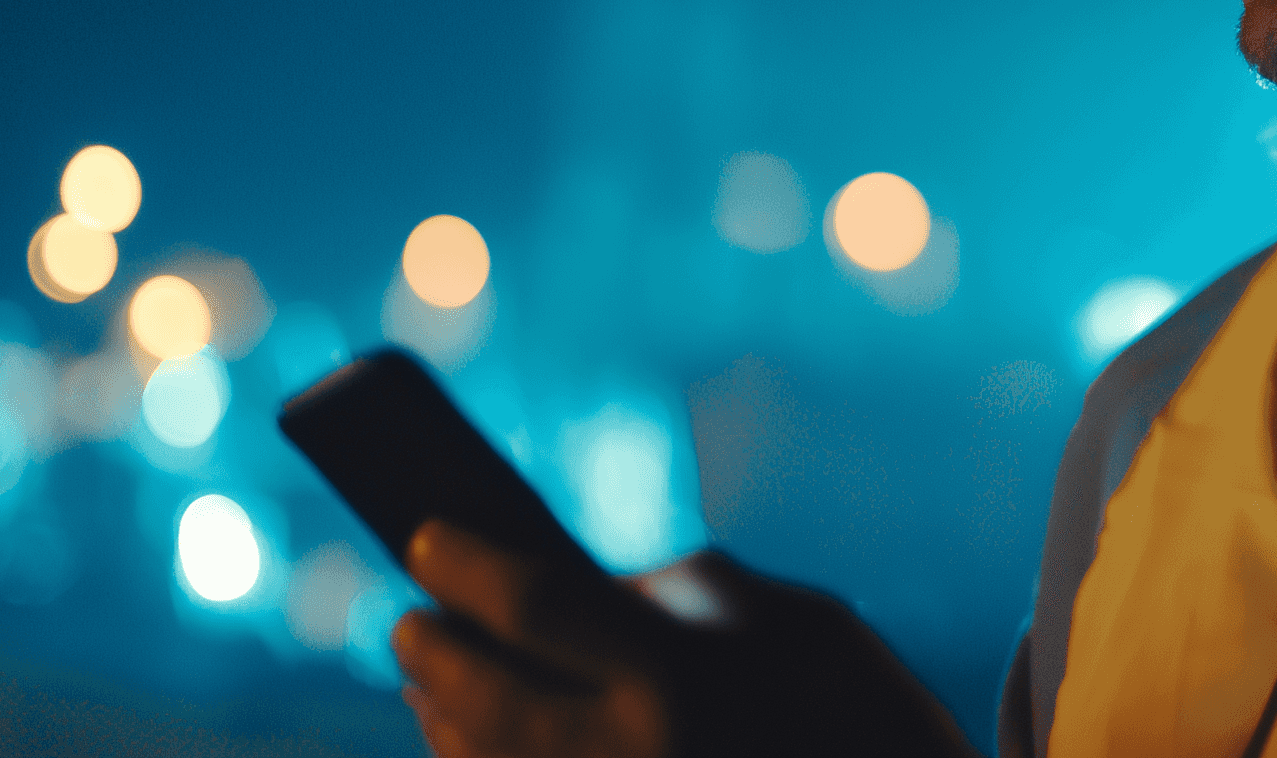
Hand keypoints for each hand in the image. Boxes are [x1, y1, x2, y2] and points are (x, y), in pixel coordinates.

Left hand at [391, 520, 975, 757]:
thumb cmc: (869, 716)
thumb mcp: (799, 622)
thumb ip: (688, 598)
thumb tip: (595, 595)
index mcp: (681, 677)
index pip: (531, 603)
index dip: (463, 565)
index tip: (424, 538)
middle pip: (482, 701)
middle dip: (432, 653)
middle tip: (407, 621)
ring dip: (446, 724)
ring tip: (432, 681)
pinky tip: (473, 743)